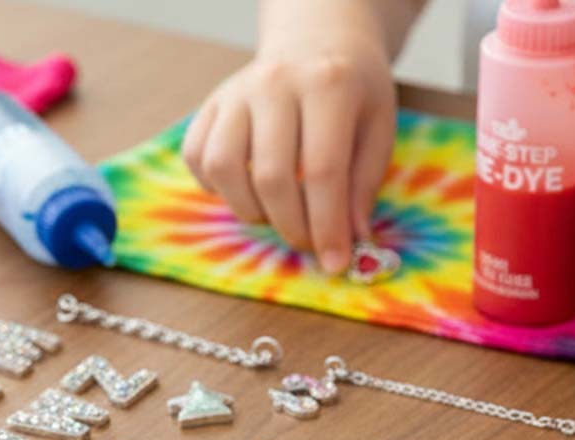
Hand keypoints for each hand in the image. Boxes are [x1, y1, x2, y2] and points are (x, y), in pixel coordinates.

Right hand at [180, 0, 399, 273]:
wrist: (316, 42)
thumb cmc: (352, 91)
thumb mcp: (378, 128)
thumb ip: (364, 185)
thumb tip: (351, 241)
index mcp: (328, 85)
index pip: (322, 170)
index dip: (327, 226)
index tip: (334, 262)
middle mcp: (275, 83)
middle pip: (271, 176)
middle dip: (291, 226)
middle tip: (308, 242)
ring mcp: (236, 92)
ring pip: (224, 168)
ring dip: (250, 209)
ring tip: (275, 213)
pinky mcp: (210, 104)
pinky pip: (197, 157)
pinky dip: (216, 187)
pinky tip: (245, 189)